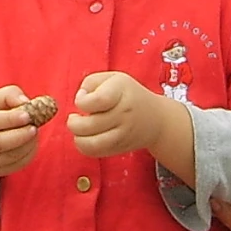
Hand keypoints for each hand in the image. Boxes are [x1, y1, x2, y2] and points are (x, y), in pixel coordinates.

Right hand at [0, 85, 41, 183]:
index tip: (28, 115)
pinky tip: (31, 144)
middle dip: (19, 136)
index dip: (10, 119)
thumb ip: (10, 95)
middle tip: (35, 128)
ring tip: (35, 133)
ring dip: (26, 146)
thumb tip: (25, 102)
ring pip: (7, 157)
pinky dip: (27, 156)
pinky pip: (13, 166)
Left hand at [68, 72, 188, 169]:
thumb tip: (79, 98)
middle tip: (74, 118)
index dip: (82, 101)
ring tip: (79, 130)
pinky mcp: (120, 148)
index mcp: (121, 91)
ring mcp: (123, 134)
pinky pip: (96, 152)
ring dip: (78, 138)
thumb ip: (91, 82)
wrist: (157, 119)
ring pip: (92, 144)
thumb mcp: (113, 78)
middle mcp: (123, 114)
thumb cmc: (128, 94)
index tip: (81, 100)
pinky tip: (86, 137)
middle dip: (73, 123)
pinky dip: (84, 147)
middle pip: (89, 125)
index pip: (97, 100)